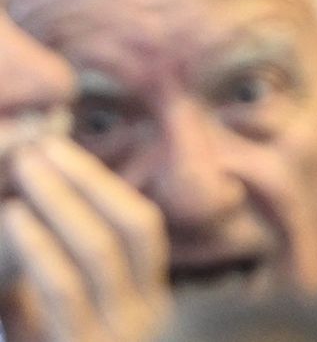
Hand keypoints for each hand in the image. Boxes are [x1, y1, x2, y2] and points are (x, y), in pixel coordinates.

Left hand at [0, 139, 167, 341]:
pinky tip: (14, 216)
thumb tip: (35, 204)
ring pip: (100, 250)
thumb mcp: (69, 319)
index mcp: (148, 297)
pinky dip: (40, 245)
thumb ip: (63, 274)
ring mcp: (121, 334)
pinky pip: (65, 287)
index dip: (104, 182)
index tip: (60, 148)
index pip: (144, 225)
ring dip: (60, 199)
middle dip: (86, 179)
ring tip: (25, 168)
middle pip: (133, 226)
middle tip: (40, 146)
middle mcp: (148, 312)